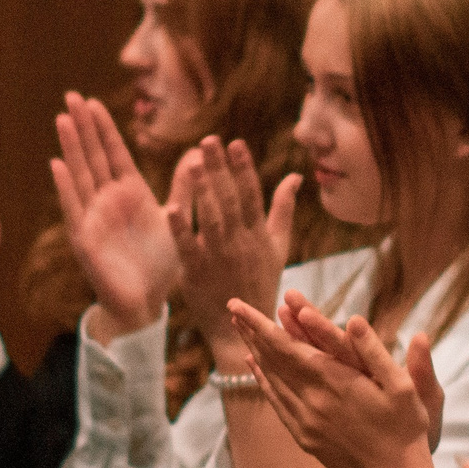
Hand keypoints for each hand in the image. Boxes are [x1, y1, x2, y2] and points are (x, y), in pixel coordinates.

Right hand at [50, 93, 178, 334]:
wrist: (146, 303)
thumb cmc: (160, 264)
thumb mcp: (176, 218)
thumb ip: (184, 186)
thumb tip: (198, 152)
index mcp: (130, 193)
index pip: (114, 152)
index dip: (103, 127)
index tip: (93, 101)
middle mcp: (108, 200)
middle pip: (93, 156)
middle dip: (82, 127)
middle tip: (71, 95)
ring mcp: (94, 217)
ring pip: (80, 175)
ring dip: (70, 148)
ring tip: (62, 119)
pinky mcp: (86, 239)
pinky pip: (74, 208)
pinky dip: (65, 187)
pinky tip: (56, 164)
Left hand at [168, 137, 295, 350]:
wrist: (245, 327)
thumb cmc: (261, 282)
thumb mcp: (279, 246)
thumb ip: (283, 209)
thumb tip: (295, 176)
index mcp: (259, 234)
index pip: (251, 194)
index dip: (243, 168)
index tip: (235, 143)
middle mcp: (240, 242)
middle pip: (229, 200)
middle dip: (219, 169)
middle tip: (209, 141)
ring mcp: (218, 257)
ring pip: (211, 218)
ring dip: (202, 191)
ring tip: (192, 163)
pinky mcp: (197, 272)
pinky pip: (188, 246)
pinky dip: (182, 227)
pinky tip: (173, 206)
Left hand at [226, 290, 442, 467]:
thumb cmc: (405, 428)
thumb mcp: (402, 386)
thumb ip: (374, 351)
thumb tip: (354, 320)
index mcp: (335, 382)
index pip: (286, 346)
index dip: (260, 324)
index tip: (239, 305)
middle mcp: (313, 400)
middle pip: (272, 359)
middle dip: (251, 331)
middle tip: (233, 307)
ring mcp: (306, 421)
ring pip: (271, 380)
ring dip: (254, 351)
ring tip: (240, 330)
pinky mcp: (305, 436)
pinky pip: (277, 403)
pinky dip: (263, 381)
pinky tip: (256, 366)